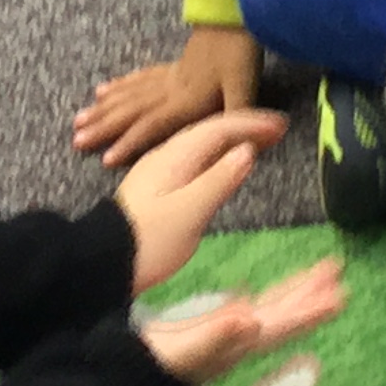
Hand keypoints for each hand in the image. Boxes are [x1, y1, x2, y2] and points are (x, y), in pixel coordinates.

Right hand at [75, 27, 263, 166]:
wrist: (233, 13)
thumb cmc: (239, 52)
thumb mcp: (243, 87)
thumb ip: (238, 117)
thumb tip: (239, 143)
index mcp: (185, 100)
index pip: (152, 124)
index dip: (129, 142)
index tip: (106, 159)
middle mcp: (169, 89)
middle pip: (130, 110)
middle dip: (103, 126)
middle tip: (76, 138)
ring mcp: (168, 76)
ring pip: (129, 94)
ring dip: (104, 108)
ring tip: (80, 118)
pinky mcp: (172, 66)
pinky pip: (139, 78)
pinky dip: (120, 86)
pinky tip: (105, 90)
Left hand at [114, 107, 288, 290]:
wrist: (103, 261)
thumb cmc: (149, 241)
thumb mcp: (190, 213)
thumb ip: (219, 180)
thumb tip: (247, 151)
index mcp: (175, 157)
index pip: (219, 128)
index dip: (252, 124)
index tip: (283, 126)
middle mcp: (166, 156)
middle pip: (210, 131)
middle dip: (244, 128)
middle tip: (278, 132)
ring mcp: (159, 171)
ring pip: (201, 145)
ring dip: (231, 141)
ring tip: (258, 144)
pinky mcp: (156, 187)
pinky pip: (194, 159)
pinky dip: (216, 157)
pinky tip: (223, 167)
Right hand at [139, 256, 347, 384]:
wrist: (134, 378)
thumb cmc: (157, 364)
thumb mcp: (186, 349)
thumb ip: (217, 335)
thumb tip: (252, 320)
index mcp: (240, 342)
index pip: (284, 324)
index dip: (311, 311)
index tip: (339, 297)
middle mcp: (242, 339)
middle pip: (286, 315)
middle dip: (311, 296)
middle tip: (339, 273)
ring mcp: (230, 335)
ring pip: (272, 311)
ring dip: (295, 293)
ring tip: (319, 274)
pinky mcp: (215, 330)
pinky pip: (251, 310)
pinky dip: (265, 299)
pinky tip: (268, 295)